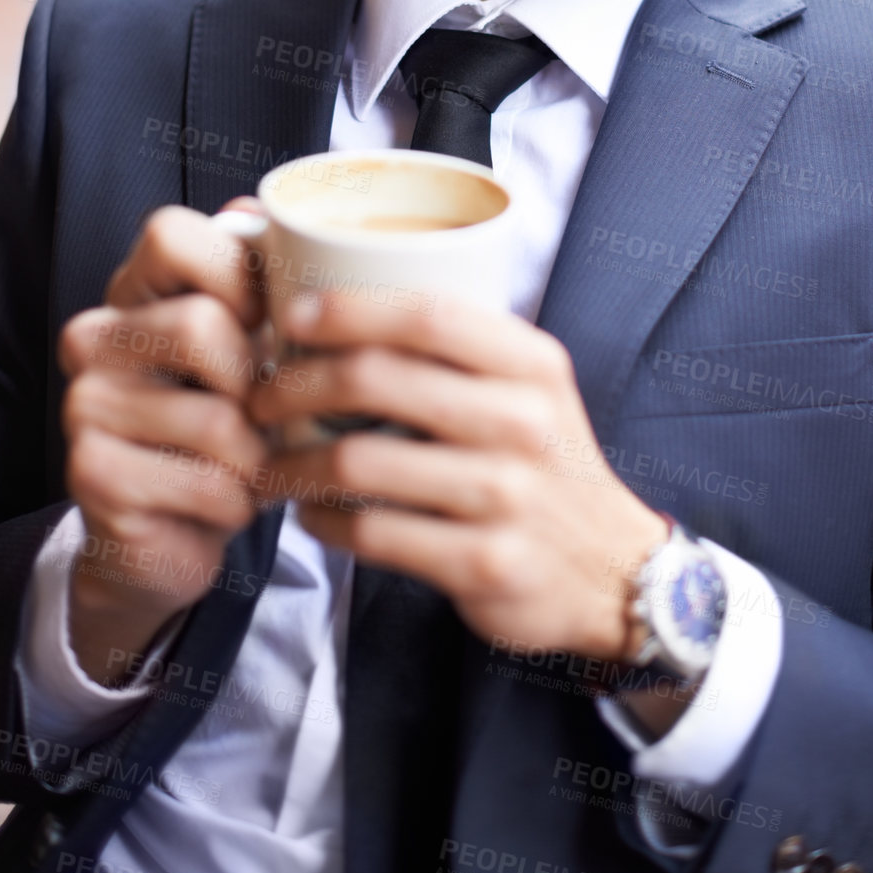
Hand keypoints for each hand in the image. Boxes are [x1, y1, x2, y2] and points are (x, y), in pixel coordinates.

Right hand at [57, 200, 272, 683]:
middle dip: (260, 380)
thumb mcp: (248, 345)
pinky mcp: (91, 474)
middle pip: (202, 324)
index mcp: (133, 290)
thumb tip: (252, 210)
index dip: (235, 269)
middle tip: (266, 410)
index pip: (169, 232)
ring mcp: (83, 406)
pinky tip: (226, 502)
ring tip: (250, 463)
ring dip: (258, 455)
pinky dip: (240, 501)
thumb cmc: (225, 421)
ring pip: (217, 419)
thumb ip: (256, 276)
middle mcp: (93, 337)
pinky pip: (208, 483)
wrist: (169, 533)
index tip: (266, 316)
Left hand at [247, 286, 667, 664]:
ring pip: (361, 462)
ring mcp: (506, 497)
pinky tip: (312, 513)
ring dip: (293, 462)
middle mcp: (523, 423)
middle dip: (296, 384)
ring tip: (269, 463)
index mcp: (532, 364)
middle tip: (260, 397)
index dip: (348, 309)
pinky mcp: (484, 563)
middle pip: (378, 381)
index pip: (427, 314)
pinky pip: (374, 534)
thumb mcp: (531, 389)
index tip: (291, 316)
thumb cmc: (546, 464)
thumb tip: (343, 303)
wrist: (611, 570)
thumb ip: (462, 350)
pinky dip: (324, 522)